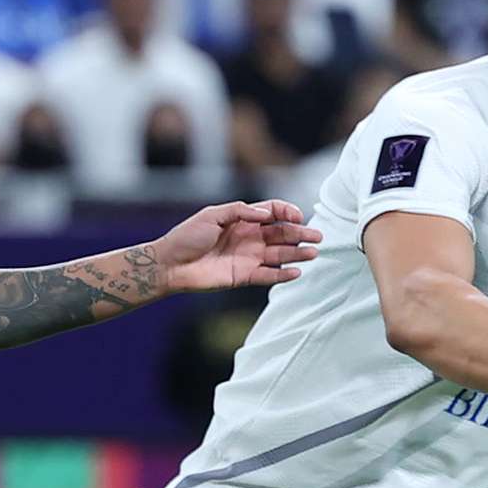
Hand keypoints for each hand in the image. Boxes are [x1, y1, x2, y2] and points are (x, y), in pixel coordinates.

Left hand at [149, 198, 319, 290]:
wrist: (170, 265)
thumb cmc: (187, 237)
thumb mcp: (211, 215)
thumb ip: (239, 210)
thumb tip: (266, 214)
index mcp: (242, 219)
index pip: (273, 212)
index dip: (287, 212)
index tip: (297, 216)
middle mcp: (249, 237)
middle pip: (281, 234)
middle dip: (300, 234)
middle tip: (317, 236)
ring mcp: (248, 257)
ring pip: (280, 254)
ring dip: (297, 254)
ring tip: (314, 253)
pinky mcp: (244, 276)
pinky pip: (269, 275)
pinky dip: (283, 274)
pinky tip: (297, 272)